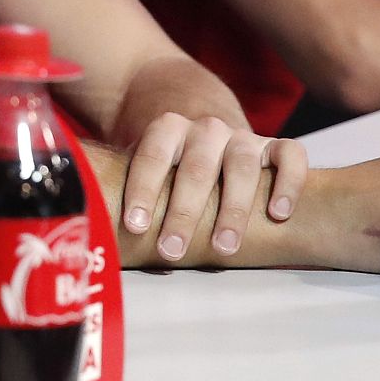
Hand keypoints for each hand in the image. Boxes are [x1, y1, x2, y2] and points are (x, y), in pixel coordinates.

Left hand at [120, 113, 306, 261]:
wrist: (207, 133)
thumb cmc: (170, 171)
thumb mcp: (146, 170)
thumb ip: (124, 192)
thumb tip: (88, 237)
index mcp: (168, 129)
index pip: (152, 155)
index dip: (142, 189)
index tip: (134, 226)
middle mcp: (207, 129)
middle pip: (197, 166)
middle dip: (184, 211)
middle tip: (173, 251)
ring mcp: (243, 137)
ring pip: (242, 163)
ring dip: (233, 207)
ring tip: (225, 248)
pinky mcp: (276, 148)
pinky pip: (290, 155)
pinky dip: (287, 181)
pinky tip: (278, 213)